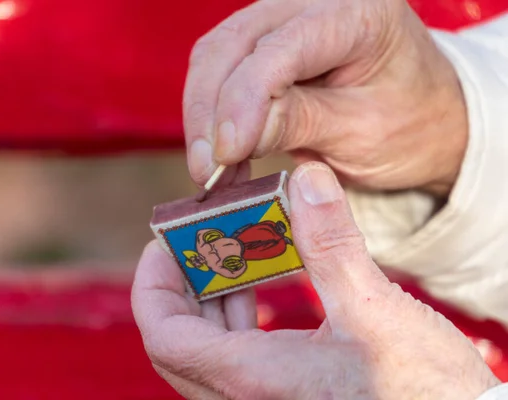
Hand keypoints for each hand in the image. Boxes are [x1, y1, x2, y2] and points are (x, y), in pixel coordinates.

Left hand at [132, 162, 498, 398]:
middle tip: (199, 238)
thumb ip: (331, 243)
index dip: (153, 282)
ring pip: (204, 349)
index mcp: (252, 380)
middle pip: (177, 339)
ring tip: (231, 250)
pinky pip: (234, 359)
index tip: (167, 240)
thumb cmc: (422, 390)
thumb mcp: (374, 310)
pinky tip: (260, 284)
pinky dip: (235, 318)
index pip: (163, 333)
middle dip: (181, 283)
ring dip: (210, 296)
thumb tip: (306, 178)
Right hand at [184, 0, 467, 196]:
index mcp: (355, 12)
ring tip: (210, 170)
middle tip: (206, 172)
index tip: (224, 156)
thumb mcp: (362, 130)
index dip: (242, 103)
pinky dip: (213, 115)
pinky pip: (221, 71)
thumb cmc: (410, 121)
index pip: (278, 51)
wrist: (426, 115)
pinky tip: (219, 153)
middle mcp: (311, 2)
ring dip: (204, 117)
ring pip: (215, 57)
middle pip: (231, 46)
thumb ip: (298, 123)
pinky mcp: (266, 44)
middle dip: (210, 113)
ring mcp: (284, 19)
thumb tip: (232, 138)